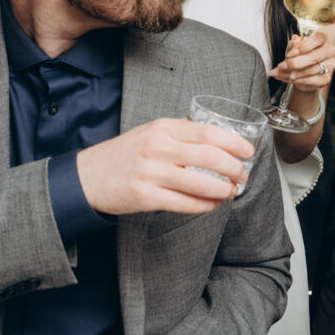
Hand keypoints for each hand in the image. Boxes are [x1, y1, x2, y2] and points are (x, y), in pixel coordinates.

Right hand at [75, 118, 250, 216]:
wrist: (87, 177)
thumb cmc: (122, 154)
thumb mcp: (149, 133)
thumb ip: (179, 133)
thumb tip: (215, 138)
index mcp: (162, 128)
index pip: (207, 132)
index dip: (233, 142)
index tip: (248, 150)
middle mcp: (158, 148)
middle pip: (210, 157)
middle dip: (234, 168)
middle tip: (243, 174)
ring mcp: (152, 173)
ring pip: (201, 184)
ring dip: (224, 189)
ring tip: (231, 191)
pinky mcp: (146, 197)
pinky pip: (186, 204)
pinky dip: (206, 206)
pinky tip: (213, 204)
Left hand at [270, 29, 334, 94]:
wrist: (307, 66)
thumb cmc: (301, 52)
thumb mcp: (294, 45)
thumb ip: (294, 43)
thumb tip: (296, 42)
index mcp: (322, 38)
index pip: (317, 39)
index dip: (303, 46)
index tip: (290, 53)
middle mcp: (329, 50)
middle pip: (314, 57)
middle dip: (295, 63)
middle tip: (282, 66)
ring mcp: (330, 65)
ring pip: (312, 70)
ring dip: (294, 74)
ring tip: (281, 74)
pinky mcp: (327, 78)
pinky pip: (313, 81)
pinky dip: (299, 81)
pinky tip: (290, 79)